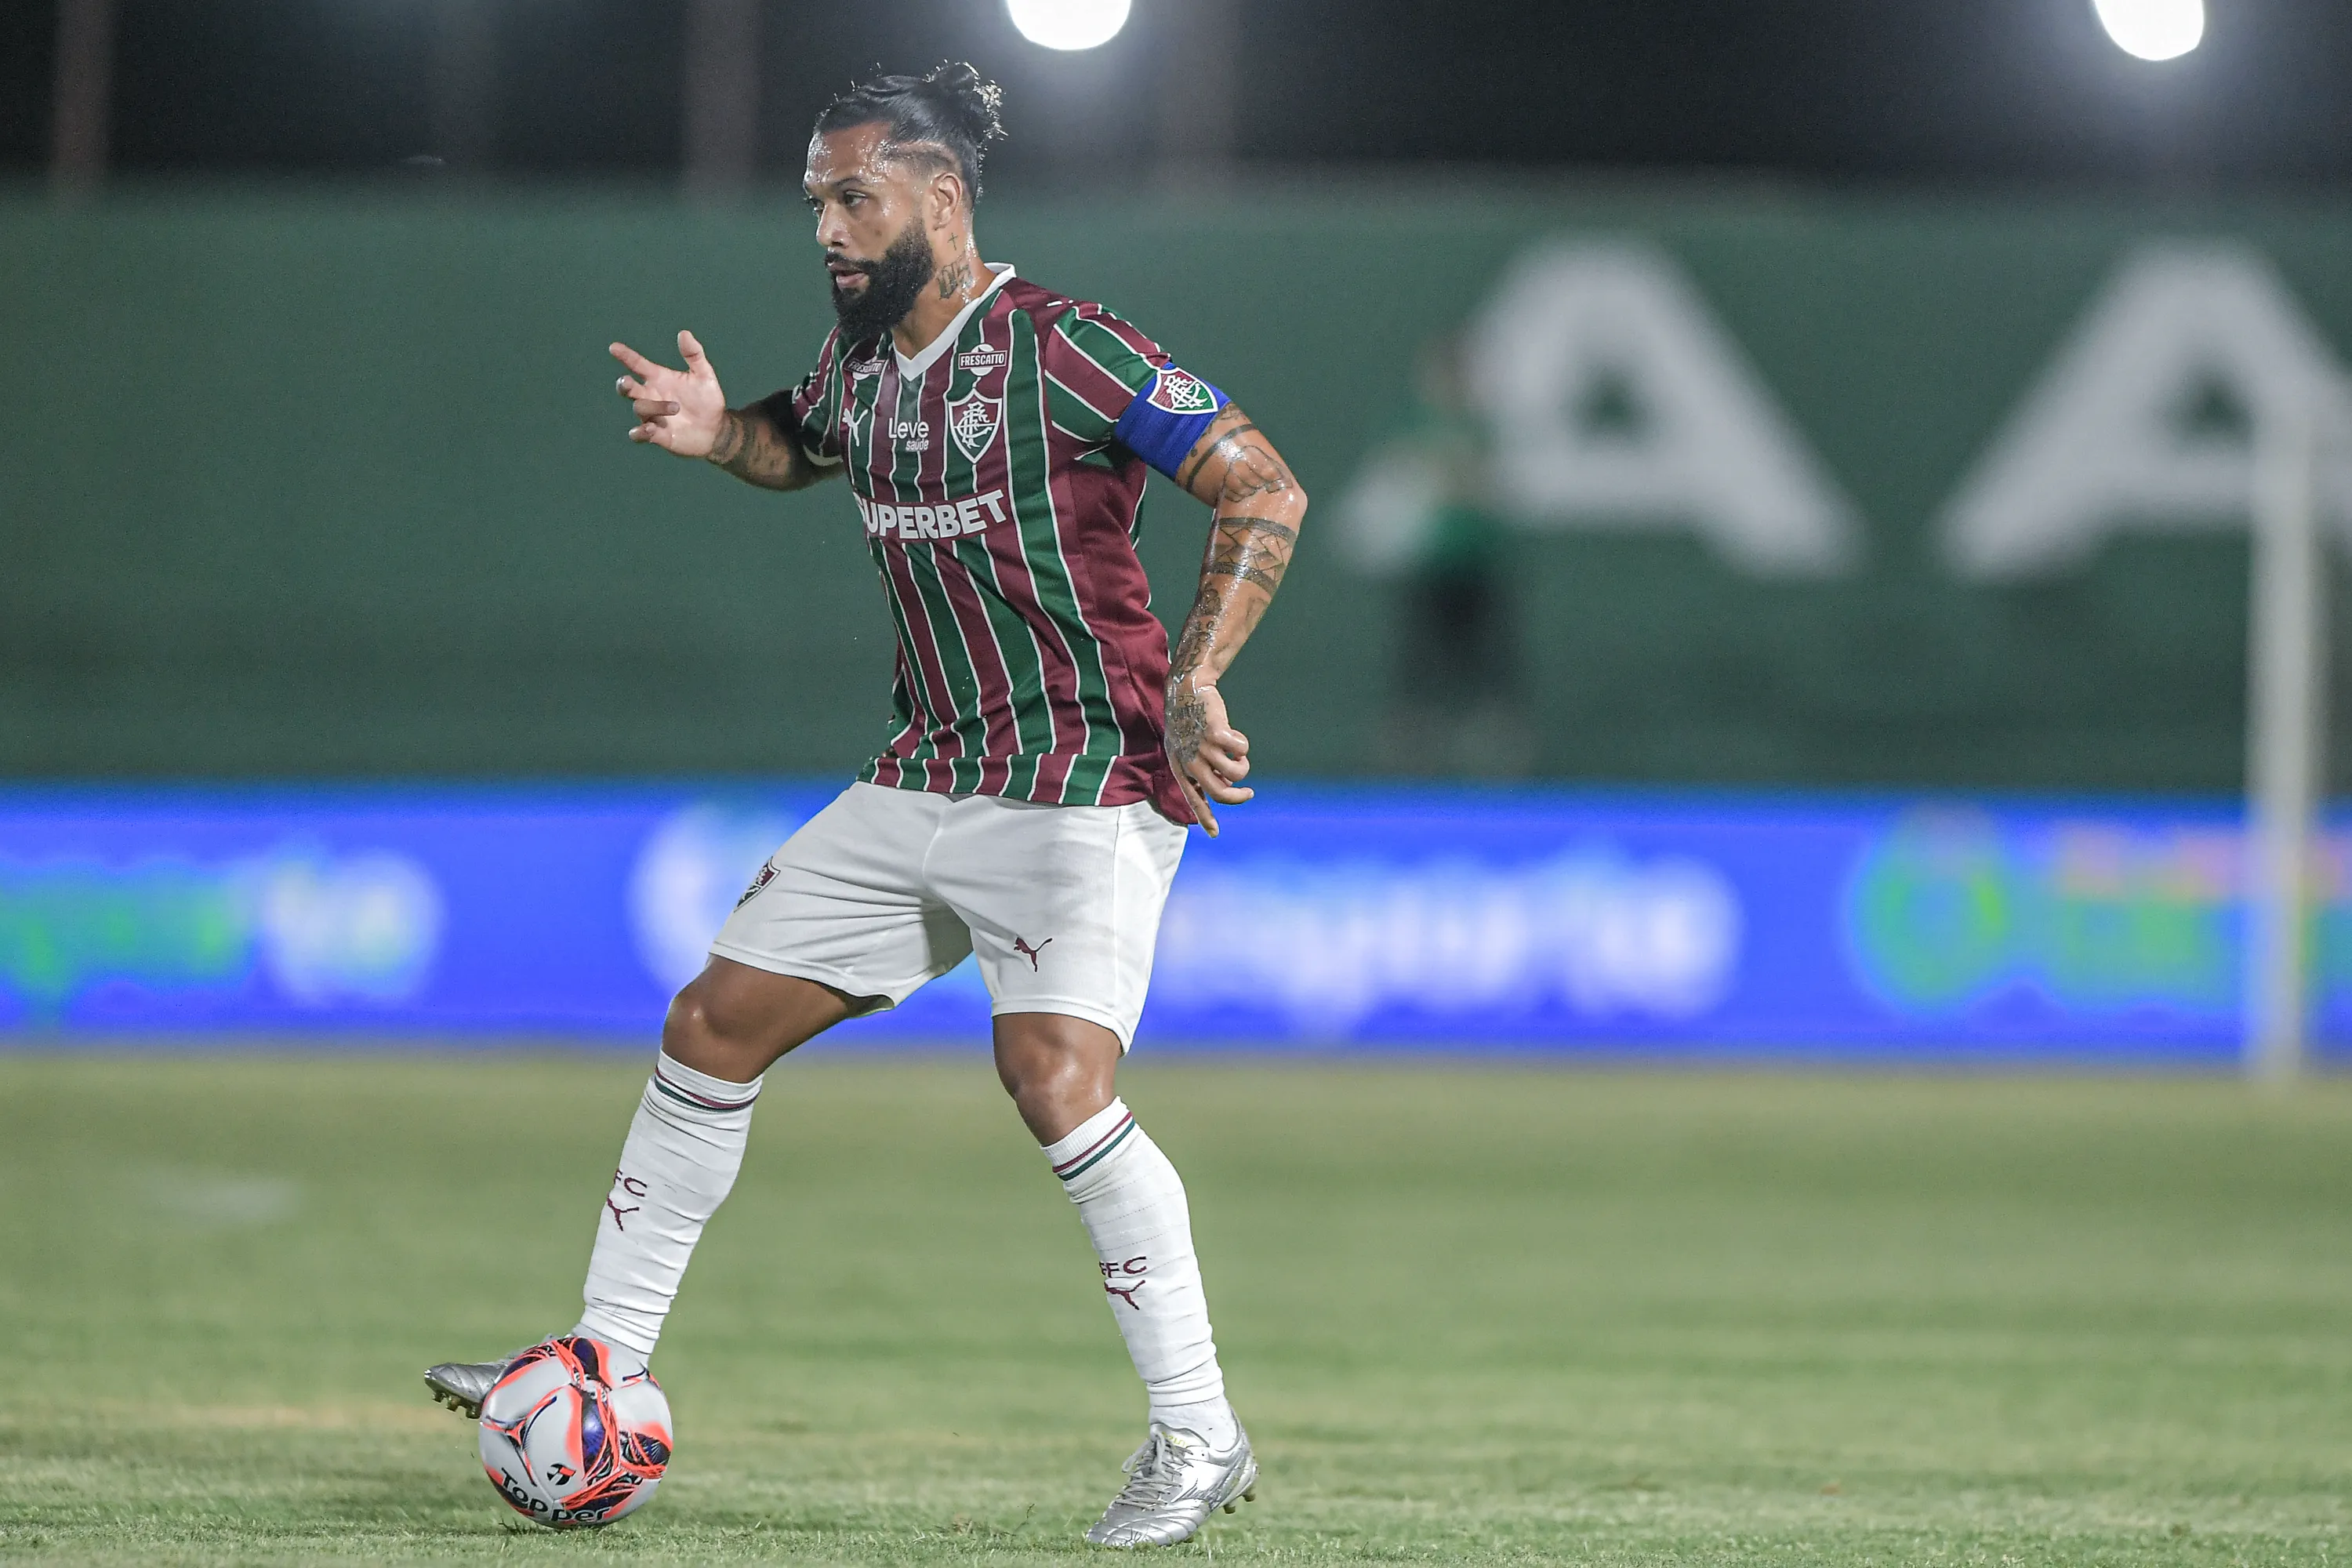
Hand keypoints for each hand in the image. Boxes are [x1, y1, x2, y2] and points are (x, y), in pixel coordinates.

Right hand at [611, 330, 728, 457]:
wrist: (716, 430)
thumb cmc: (707, 401)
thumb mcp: (704, 376)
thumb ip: (694, 355)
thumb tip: (684, 333)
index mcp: (659, 378)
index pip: (637, 365)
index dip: (625, 356)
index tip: (614, 347)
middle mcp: (651, 396)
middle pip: (628, 388)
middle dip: (624, 385)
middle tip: (626, 381)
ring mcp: (652, 416)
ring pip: (639, 408)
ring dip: (655, 407)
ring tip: (676, 408)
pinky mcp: (657, 435)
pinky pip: (639, 434)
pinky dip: (640, 431)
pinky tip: (650, 428)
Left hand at [1164, 678, 1252, 836]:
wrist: (1187, 689)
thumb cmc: (1189, 721)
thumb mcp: (1188, 749)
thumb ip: (1202, 770)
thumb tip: (1227, 786)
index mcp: (1180, 768)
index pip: (1194, 799)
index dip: (1205, 817)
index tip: (1215, 834)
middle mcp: (1189, 761)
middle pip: (1221, 792)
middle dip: (1239, 796)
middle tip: (1249, 792)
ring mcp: (1202, 748)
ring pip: (1236, 771)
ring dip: (1243, 765)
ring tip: (1238, 753)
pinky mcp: (1216, 733)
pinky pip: (1241, 749)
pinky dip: (1243, 744)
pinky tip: (1233, 734)